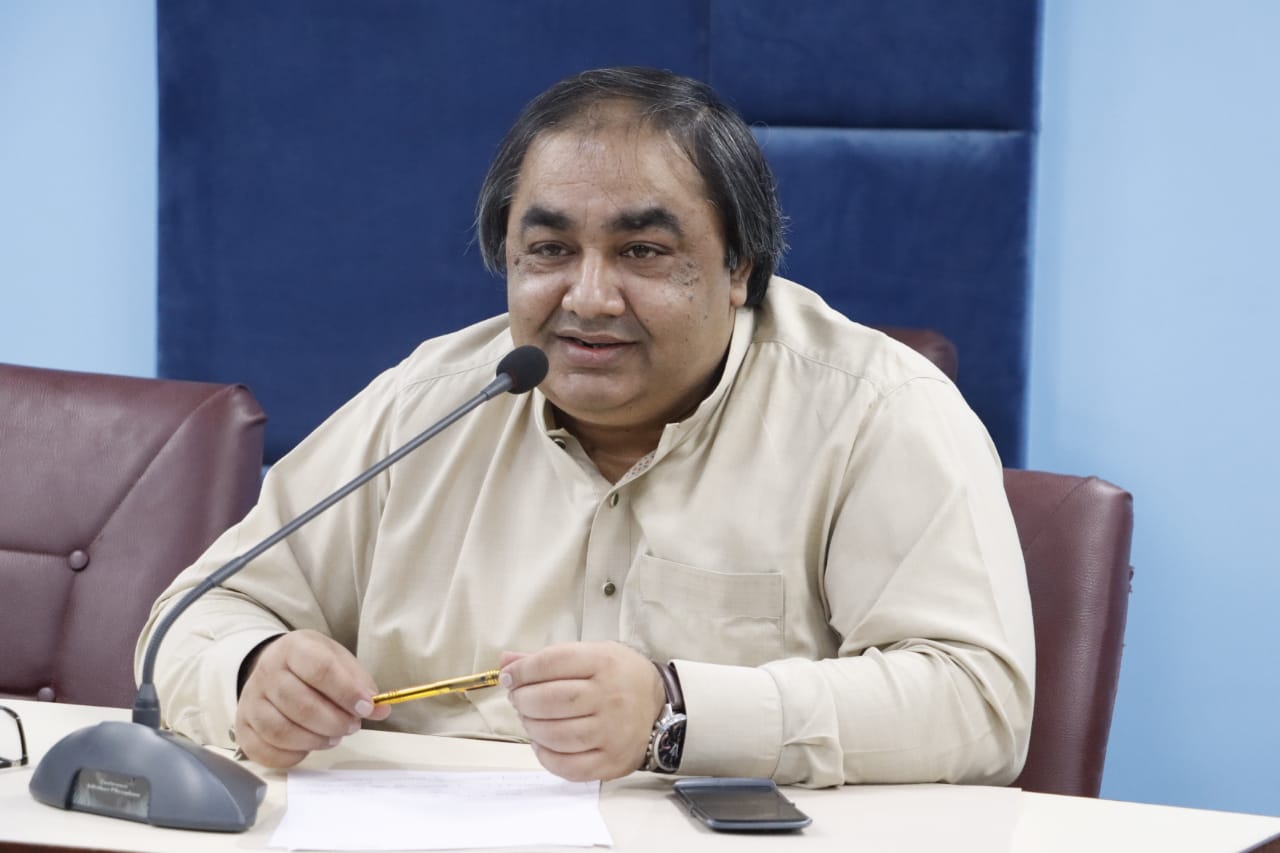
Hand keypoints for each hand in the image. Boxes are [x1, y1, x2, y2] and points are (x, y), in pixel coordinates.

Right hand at [234, 629, 390, 766]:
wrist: (275, 667)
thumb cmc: (313, 665)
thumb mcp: (339, 660)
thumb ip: (360, 683)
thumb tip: (380, 709)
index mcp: (293, 648)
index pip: (319, 669)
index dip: (346, 692)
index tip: (367, 708)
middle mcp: (266, 672)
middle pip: (300, 704)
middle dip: (334, 722)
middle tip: (352, 726)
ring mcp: (250, 701)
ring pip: (281, 731)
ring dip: (315, 740)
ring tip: (334, 737)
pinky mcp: (242, 727)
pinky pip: (263, 751)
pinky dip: (291, 756)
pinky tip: (309, 747)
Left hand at [499, 641, 663, 781]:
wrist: (660, 707)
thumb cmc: (619, 677)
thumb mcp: (591, 654)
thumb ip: (547, 659)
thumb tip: (506, 662)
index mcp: (604, 662)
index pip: (553, 662)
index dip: (523, 671)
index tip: (509, 677)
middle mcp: (610, 696)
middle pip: (552, 700)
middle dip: (524, 700)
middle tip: (518, 699)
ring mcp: (613, 732)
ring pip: (558, 735)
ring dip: (532, 727)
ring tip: (530, 720)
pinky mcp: (612, 761)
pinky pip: (570, 766)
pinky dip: (546, 756)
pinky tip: (542, 743)